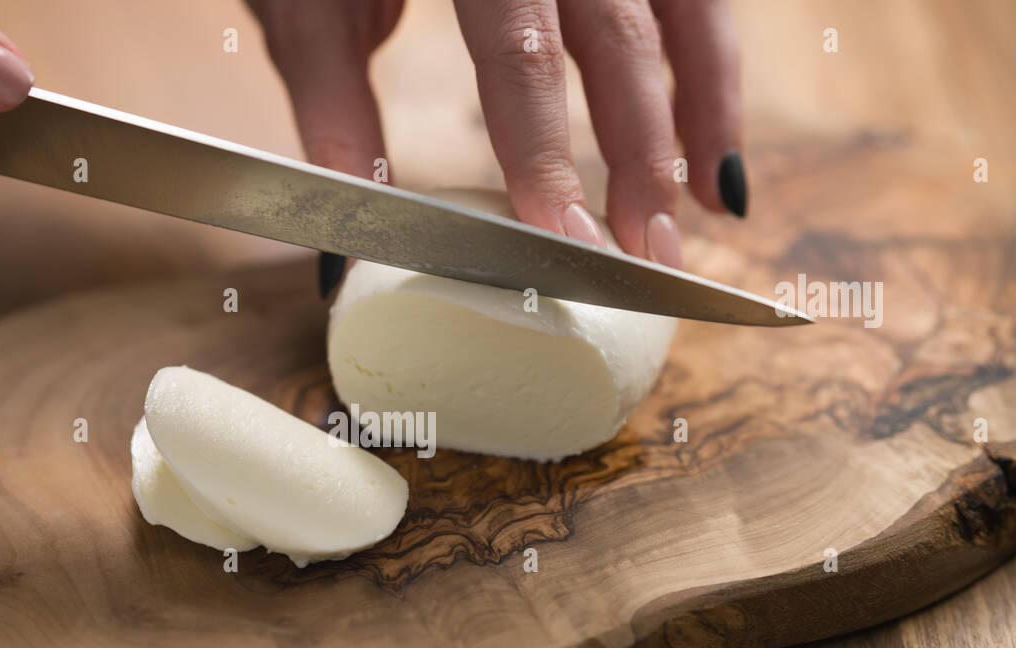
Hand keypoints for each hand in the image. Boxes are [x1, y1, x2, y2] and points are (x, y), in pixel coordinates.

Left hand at [249, 0, 746, 268]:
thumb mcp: (305, 9)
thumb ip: (332, 116)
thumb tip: (346, 249)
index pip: (517, 51)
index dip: (544, 151)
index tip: (565, 238)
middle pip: (617, 36)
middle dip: (642, 155)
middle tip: (647, 255)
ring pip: (684, 7)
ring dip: (701, 110)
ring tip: (710, 206)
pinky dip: (707, 64)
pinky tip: (706, 138)